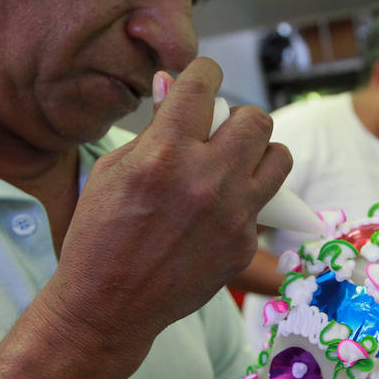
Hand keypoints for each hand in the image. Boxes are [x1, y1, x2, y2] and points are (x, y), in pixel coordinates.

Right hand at [45, 58, 291, 363]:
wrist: (110, 306)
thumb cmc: (100, 235)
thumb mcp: (113, 170)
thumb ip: (154, 129)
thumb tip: (172, 85)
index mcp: (165, 154)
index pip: (202, 87)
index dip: (205, 72)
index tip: (205, 76)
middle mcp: (207, 180)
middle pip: (256, 120)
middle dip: (237, 117)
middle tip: (220, 130)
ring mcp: (233, 214)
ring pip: (279, 156)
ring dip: (258, 152)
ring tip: (235, 163)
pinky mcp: (245, 243)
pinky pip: (264, 202)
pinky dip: (247, 197)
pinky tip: (221, 208)